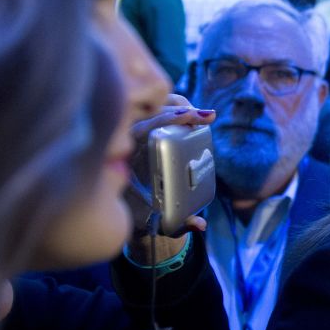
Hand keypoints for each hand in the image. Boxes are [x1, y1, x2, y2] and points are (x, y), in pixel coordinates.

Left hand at [125, 94, 215, 262]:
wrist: (123, 211)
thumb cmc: (138, 214)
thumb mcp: (157, 221)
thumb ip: (180, 223)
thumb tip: (201, 224)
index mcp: (123, 157)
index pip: (143, 127)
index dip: (167, 119)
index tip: (190, 117)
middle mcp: (124, 140)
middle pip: (150, 110)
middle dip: (180, 110)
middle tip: (206, 117)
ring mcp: (131, 131)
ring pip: (152, 105)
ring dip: (178, 105)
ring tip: (203, 115)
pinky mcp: (140, 127)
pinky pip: (155, 109)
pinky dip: (174, 107)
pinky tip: (193, 113)